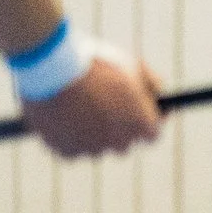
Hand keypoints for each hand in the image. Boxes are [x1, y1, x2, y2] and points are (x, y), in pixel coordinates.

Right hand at [21, 50, 161, 158]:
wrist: (51, 65)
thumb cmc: (93, 61)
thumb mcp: (129, 64)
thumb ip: (151, 82)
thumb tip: (159, 93)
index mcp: (142, 125)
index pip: (151, 134)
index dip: (143, 122)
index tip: (137, 111)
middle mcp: (121, 143)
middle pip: (123, 142)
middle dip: (116, 128)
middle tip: (103, 108)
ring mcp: (92, 149)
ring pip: (95, 145)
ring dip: (90, 132)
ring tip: (77, 107)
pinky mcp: (65, 152)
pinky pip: (70, 149)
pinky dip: (66, 137)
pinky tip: (60, 118)